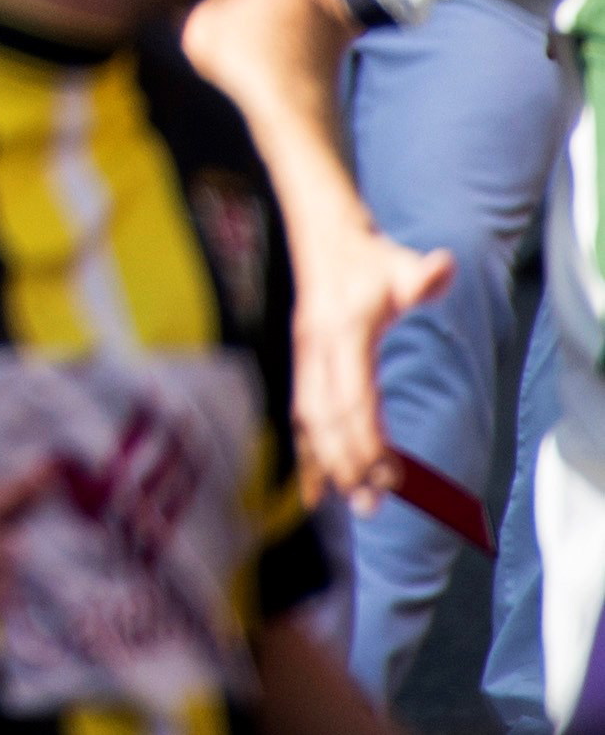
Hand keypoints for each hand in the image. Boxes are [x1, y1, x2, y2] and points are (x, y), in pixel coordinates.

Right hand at [293, 219, 456, 504]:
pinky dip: (306, 454)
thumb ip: (422, 274)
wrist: (321, 237)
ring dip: (325, 464)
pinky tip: (315, 489)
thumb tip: (442, 267)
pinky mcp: (302, 365)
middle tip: (372, 505)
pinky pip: (300, 416)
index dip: (366, 437)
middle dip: (346, 462)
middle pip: (325, 417)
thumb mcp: (400, 263)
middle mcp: (317, 348)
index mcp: (342, 331)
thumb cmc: (370, 258)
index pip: (351, 395)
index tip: (389, 473)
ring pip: (308, 420)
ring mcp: (304, 358)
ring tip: (349, 502)